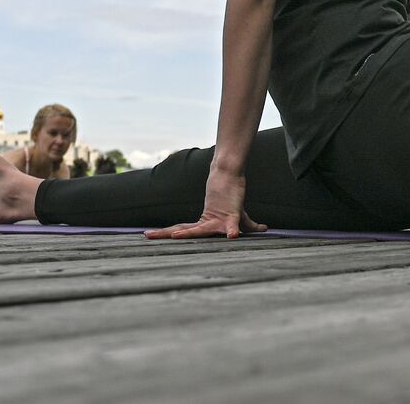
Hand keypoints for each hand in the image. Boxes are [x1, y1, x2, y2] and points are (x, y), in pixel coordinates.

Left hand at [144, 168, 267, 239]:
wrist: (231, 173)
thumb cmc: (234, 195)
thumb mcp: (239, 216)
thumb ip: (248, 225)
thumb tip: (264, 229)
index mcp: (204, 223)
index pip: (182, 230)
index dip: (166, 234)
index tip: (147, 236)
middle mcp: (207, 222)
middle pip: (182, 230)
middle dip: (164, 234)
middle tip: (146, 235)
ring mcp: (218, 218)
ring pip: (199, 228)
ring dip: (187, 233)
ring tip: (175, 237)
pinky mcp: (232, 213)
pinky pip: (233, 225)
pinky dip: (232, 230)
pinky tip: (231, 237)